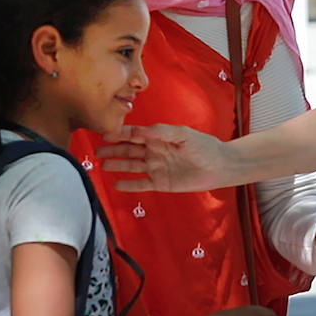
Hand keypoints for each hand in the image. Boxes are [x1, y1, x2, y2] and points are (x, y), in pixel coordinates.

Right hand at [98, 124, 233, 192]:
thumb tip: (142, 130)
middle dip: (112, 149)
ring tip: (102, 165)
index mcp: (158, 137)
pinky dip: (129, 184)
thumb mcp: (184, 134)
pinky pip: (141, 183)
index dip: (119, 134)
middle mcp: (154, 151)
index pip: (134, 134)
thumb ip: (162, 132)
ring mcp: (156, 167)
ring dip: (117, 165)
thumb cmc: (204, 146)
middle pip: (128, 150)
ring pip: (131, 165)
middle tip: (96, 151)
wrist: (219, 166)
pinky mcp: (161, 183)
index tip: (104, 134)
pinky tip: (116, 184)